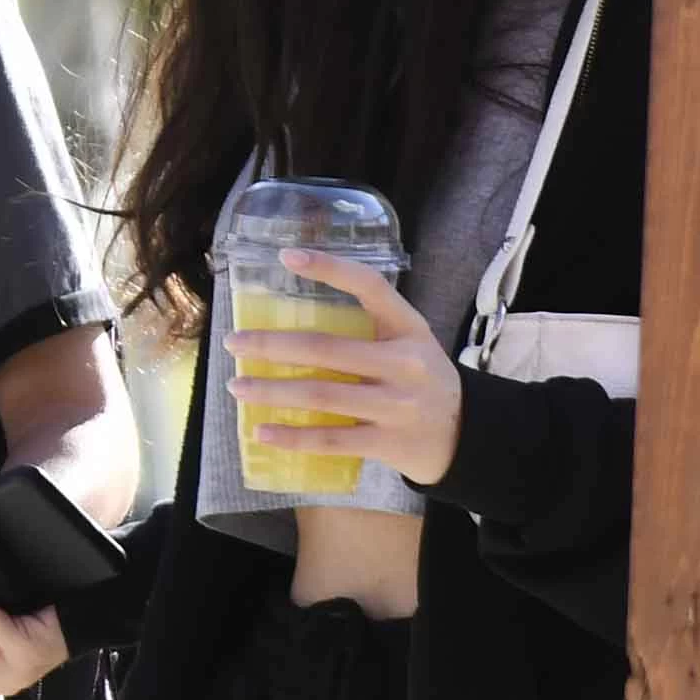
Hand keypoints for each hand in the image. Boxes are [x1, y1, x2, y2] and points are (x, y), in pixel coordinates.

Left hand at [236, 255, 463, 487]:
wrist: (466, 435)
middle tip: (233, 343)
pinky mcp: (389, 443)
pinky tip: (261, 432)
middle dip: (271, 345)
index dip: (329, 268)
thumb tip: (288, 318)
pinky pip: (331, 439)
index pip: (370, 287)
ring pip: (321, 394)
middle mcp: (405, 363)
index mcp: (409, 328)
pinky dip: (293, 437)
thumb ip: (366, 328)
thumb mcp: (409, 342)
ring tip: (236, 386)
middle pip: (326, 348)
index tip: (285, 256)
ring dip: (271, 391)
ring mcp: (398, 405)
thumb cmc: (421, 379)